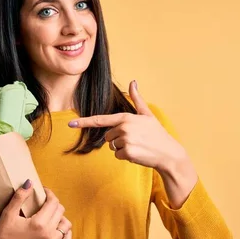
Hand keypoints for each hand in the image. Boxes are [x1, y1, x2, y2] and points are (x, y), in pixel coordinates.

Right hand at [0, 180, 71, 238]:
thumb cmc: (2, 234)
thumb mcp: (8, 213)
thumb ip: (20, 197)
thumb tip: (30, 182)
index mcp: (39, 223)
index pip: (53, 203)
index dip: (50, 194)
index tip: (44, 191)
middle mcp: (48, 235)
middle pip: (60, 212)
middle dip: (54, 204)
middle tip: (45, 202)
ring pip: (66, 226)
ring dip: (61, 218)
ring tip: (52, 216)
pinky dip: (66, 234)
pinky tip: (60, 230)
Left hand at [68, 80, 185, 171]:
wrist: (169, 153)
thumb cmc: (157, 133)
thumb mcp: (147, 114)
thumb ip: (137, 99)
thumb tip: (133, 81)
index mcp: (126, 117)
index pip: (101, 120)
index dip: (85, 122)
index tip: (70, 123)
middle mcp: (124, 127)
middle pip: (108, 136)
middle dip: (118, 140)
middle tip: (135, 140)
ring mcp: (125, 140)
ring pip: (112, 147)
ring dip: (122, 149)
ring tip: (138, 146)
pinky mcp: (128, 152)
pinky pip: (118, 156)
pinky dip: (127, 157)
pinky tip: (139, 154)